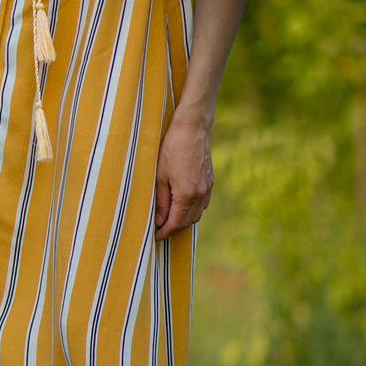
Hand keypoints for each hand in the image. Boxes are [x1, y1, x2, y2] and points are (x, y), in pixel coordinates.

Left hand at [153, 115, 212, 237]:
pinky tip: (182, 207)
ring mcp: (208, 187)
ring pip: (197, 214)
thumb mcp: (160, 175)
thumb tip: (160, 220)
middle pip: (188, 221)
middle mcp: (201, 193)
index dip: (165, 232)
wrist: (192, 128)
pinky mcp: (210, 181)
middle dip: (173, 229)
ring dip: (184, 220)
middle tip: (159, 230)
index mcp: (187, 193)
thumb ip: (161, 200)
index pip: (176, 222)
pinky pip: (203, 203)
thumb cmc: (172, 148)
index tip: (155, 237)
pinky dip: (193, 210)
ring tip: (168, 220)